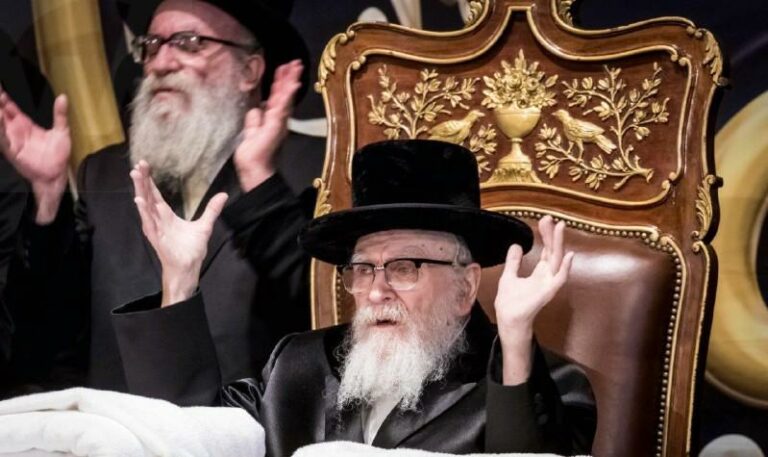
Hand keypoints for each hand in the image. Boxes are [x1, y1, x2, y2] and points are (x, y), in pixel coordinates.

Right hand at [0, 90, 70, 223]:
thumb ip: (60, 114)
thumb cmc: (58, 155)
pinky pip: (3, 139)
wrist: (56, 174)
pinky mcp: (12, 151)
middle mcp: (16, 131)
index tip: (0, 88)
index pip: (10, 107)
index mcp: (25, 124)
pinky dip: (0, 130)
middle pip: (1, 113)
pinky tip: (0, 119)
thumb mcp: (61, 131)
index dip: (3, 97)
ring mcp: (12, 140)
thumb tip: (63, 97)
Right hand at [130, 161, 227, 306]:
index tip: (144, 165)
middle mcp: (158, 219)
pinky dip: (144, 211)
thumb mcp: (204, 225)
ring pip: (145, 206)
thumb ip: (211, 210)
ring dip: (140, 191)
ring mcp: (155, 228)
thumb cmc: (191, 249)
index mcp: (165, 215)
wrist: (188, 268)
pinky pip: (149, 223)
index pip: (155, 194)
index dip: (149, 180)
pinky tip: (139, 200)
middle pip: (147, 196)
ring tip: (135, 175)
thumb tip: (223, 195)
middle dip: (142, 180)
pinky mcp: (157, 238)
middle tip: (138, 164)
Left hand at [234, 59, 302, 191]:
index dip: (280, 83)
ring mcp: (279, 121)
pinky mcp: (276, 124)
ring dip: (291, 80)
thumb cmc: (252, 153)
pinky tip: (293, 84)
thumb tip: (256, 109)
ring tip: (295, 66)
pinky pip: (283, 105)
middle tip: (294, 63)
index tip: (283, 70)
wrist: (254, 167)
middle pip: (284, 93)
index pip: (277, 97)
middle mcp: (278, 118)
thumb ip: (254, 119)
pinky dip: (288, 94)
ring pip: (285, 96)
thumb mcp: (250, 130)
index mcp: (272, 119)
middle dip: (289, 77)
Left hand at [494, 215, 573, 383]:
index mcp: (540, 273)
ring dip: (559, 244)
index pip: (547, 250)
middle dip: (552, 235)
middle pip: (553, 252)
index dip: (546, 236)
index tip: (545, 220)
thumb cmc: (510, 302)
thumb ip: (514, 262)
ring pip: (557, 260)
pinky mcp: (548, 292)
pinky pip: (560, 279)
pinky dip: (565, 268)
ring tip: (560, 228)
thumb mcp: (509, 276)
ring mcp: (549, 284)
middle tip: (550, 219)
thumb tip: (516, 245)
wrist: (508, 319)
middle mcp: (547, 277)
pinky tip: (568, 255)